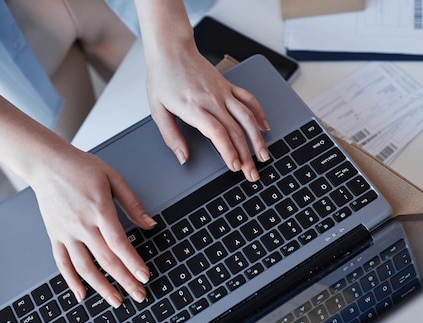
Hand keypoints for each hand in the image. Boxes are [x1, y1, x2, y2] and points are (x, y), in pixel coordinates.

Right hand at [30, 144, 155, 306]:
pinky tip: (82, 294)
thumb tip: (150, 224)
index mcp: (99, 210)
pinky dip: (71, 280)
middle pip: (106, 259)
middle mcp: (81, 225)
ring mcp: (66, 232)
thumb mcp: (113, 178)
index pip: (119, 243)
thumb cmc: (81, 168)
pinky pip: (62, 262)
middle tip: (139, 295)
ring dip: (101, 287)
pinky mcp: (55, 235)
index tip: (144, 277)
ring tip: (116, 301)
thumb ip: (133, 203)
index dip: (133, 262)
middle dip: (125, 280)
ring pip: (84, 267)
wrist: (46, 164)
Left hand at [145, 43, 270, 181]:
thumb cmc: (163, 79)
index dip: (228, 151)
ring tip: (264, 155)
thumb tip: (182, 158)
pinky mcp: (229, 86)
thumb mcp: (157, 110)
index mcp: (194, 107)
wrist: (172, 50)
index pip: (217, 132)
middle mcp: (212, 100)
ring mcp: (223, 92)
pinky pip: (249, 99)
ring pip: (246, 117)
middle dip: (246, 155)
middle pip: (235, 130)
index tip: (234, 166)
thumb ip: (171, 137)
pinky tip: (265, 127)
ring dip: (257, 138)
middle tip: (252, 173)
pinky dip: (259, 113)